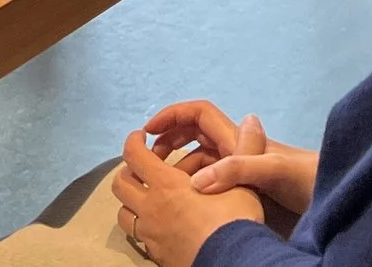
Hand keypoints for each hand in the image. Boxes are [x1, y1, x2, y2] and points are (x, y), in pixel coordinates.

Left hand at [113, 131, 264, 266]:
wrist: (233, 264)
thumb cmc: (235, 221)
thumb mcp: (244, 181)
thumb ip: (246, 148)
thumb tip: (251, 119)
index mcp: (166, 185)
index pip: (133, 154)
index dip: (133, 141)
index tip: (142, 136)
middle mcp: (150, 209)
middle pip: (120, 184)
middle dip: (128, 170)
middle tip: (146, 166)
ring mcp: (150, 235)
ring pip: (124, 214)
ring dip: (132, 201)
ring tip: (151, 196)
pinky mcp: (155, 256)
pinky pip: (139, 237)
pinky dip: (144, 225)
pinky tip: (164, 223)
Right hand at [142, 101, 318, 213]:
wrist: (331, 199)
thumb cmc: (305, 179)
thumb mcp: (272, 171)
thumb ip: (238, 168)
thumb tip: (196, 180)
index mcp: (237, 138)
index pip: (198, 113)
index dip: (172, 116)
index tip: (148, 131)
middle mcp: (235, 150)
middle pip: (193, 134)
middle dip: (169, 141)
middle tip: (151, 161)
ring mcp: (238, 171)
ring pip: (199, 161)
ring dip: (178, 166)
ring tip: (163, 184)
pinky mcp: (242, 191)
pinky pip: (208, 182)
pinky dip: (192, 186)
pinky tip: (184, 202)